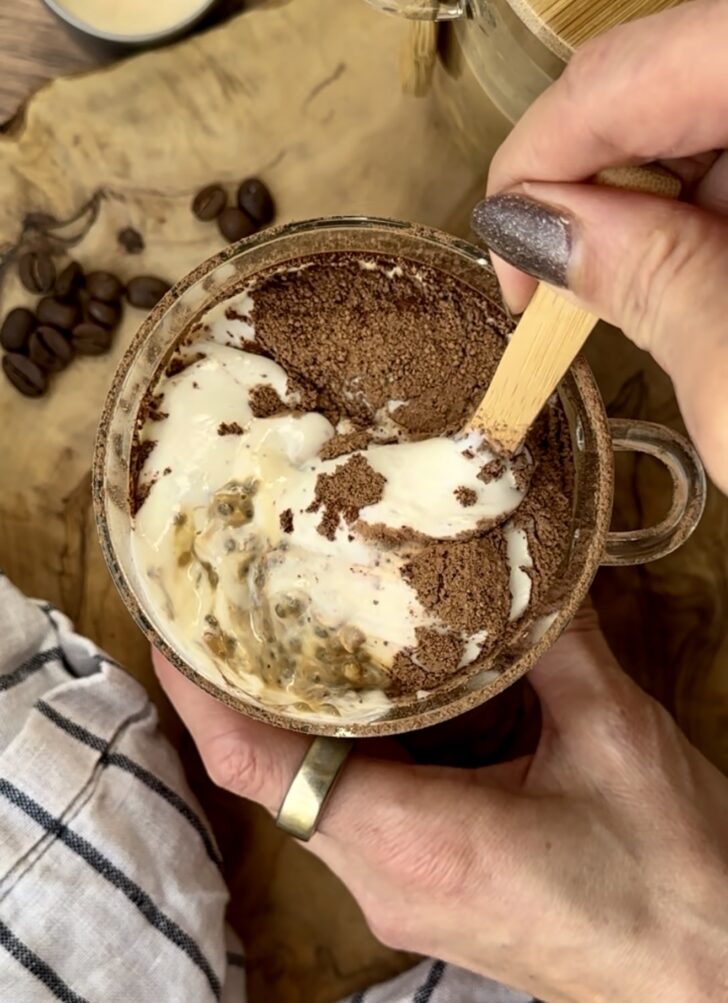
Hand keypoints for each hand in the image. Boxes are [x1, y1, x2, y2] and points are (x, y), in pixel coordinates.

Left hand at [154, 609, 727, 1002]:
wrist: (702, 984)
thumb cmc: (669, 879)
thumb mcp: (616, 739)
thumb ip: (559, 643)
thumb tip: (523, 560)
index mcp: (416, 838)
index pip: (262, 768)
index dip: (203, 698)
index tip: (171, 627)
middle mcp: (383, 873)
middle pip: (270, 772)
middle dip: (237, 686)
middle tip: (228, 594)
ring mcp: (397, 889)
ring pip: (305, 788)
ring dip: (284, 712)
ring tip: (278, 622)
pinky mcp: (420, 887)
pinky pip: (347, 805)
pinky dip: (333, 742)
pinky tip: (353, 687)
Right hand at [471, 0, 727, 492]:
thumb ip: (641, 276)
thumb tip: (533, 225)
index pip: (630, 74)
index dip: (536, 164)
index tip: (511, 266)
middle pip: (670, 79)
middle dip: (593, 183)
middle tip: (561, 286)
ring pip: (705, 115)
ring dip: (649, 202)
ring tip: (629, 294)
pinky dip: (701, 212)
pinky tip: (693, 273)